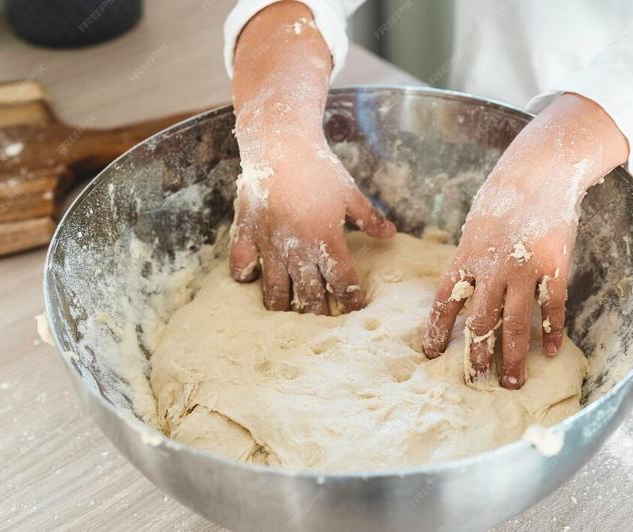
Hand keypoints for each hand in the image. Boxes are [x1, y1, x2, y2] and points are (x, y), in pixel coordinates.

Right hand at [229, 138, 394, 313]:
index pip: (343, 283)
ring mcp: (269, 244)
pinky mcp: (246, 234)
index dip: (351, 299)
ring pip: (275, 290)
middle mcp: (298, 249)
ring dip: (284, 305)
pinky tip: (252, 278)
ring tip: (288, 315)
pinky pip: (241, 265)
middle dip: (319, 311)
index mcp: (327, 240)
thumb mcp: (349, 193)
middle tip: (323, 320)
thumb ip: (368, 217)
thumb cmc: (318, 167)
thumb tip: (391, 234)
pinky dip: (246, 276)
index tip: (354, 307)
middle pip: (311, 295)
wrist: (279, 144)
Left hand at [422, 94, 628, 388]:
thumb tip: (462, 292)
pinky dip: (551, 331)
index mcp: (467, 256)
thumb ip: (470, 260)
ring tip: (512, 383)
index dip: (437, 328)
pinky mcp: (554, 266)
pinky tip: (550, 352)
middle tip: (473, 380)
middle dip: (476, 354)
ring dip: (513, 357)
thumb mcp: (475, 226)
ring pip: (515, 323)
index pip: (446, 300)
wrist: (539, 172)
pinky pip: (552, 307)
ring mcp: (524, 269)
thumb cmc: (502, 198)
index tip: (431, 353)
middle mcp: (492, 267)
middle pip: (480, 321)